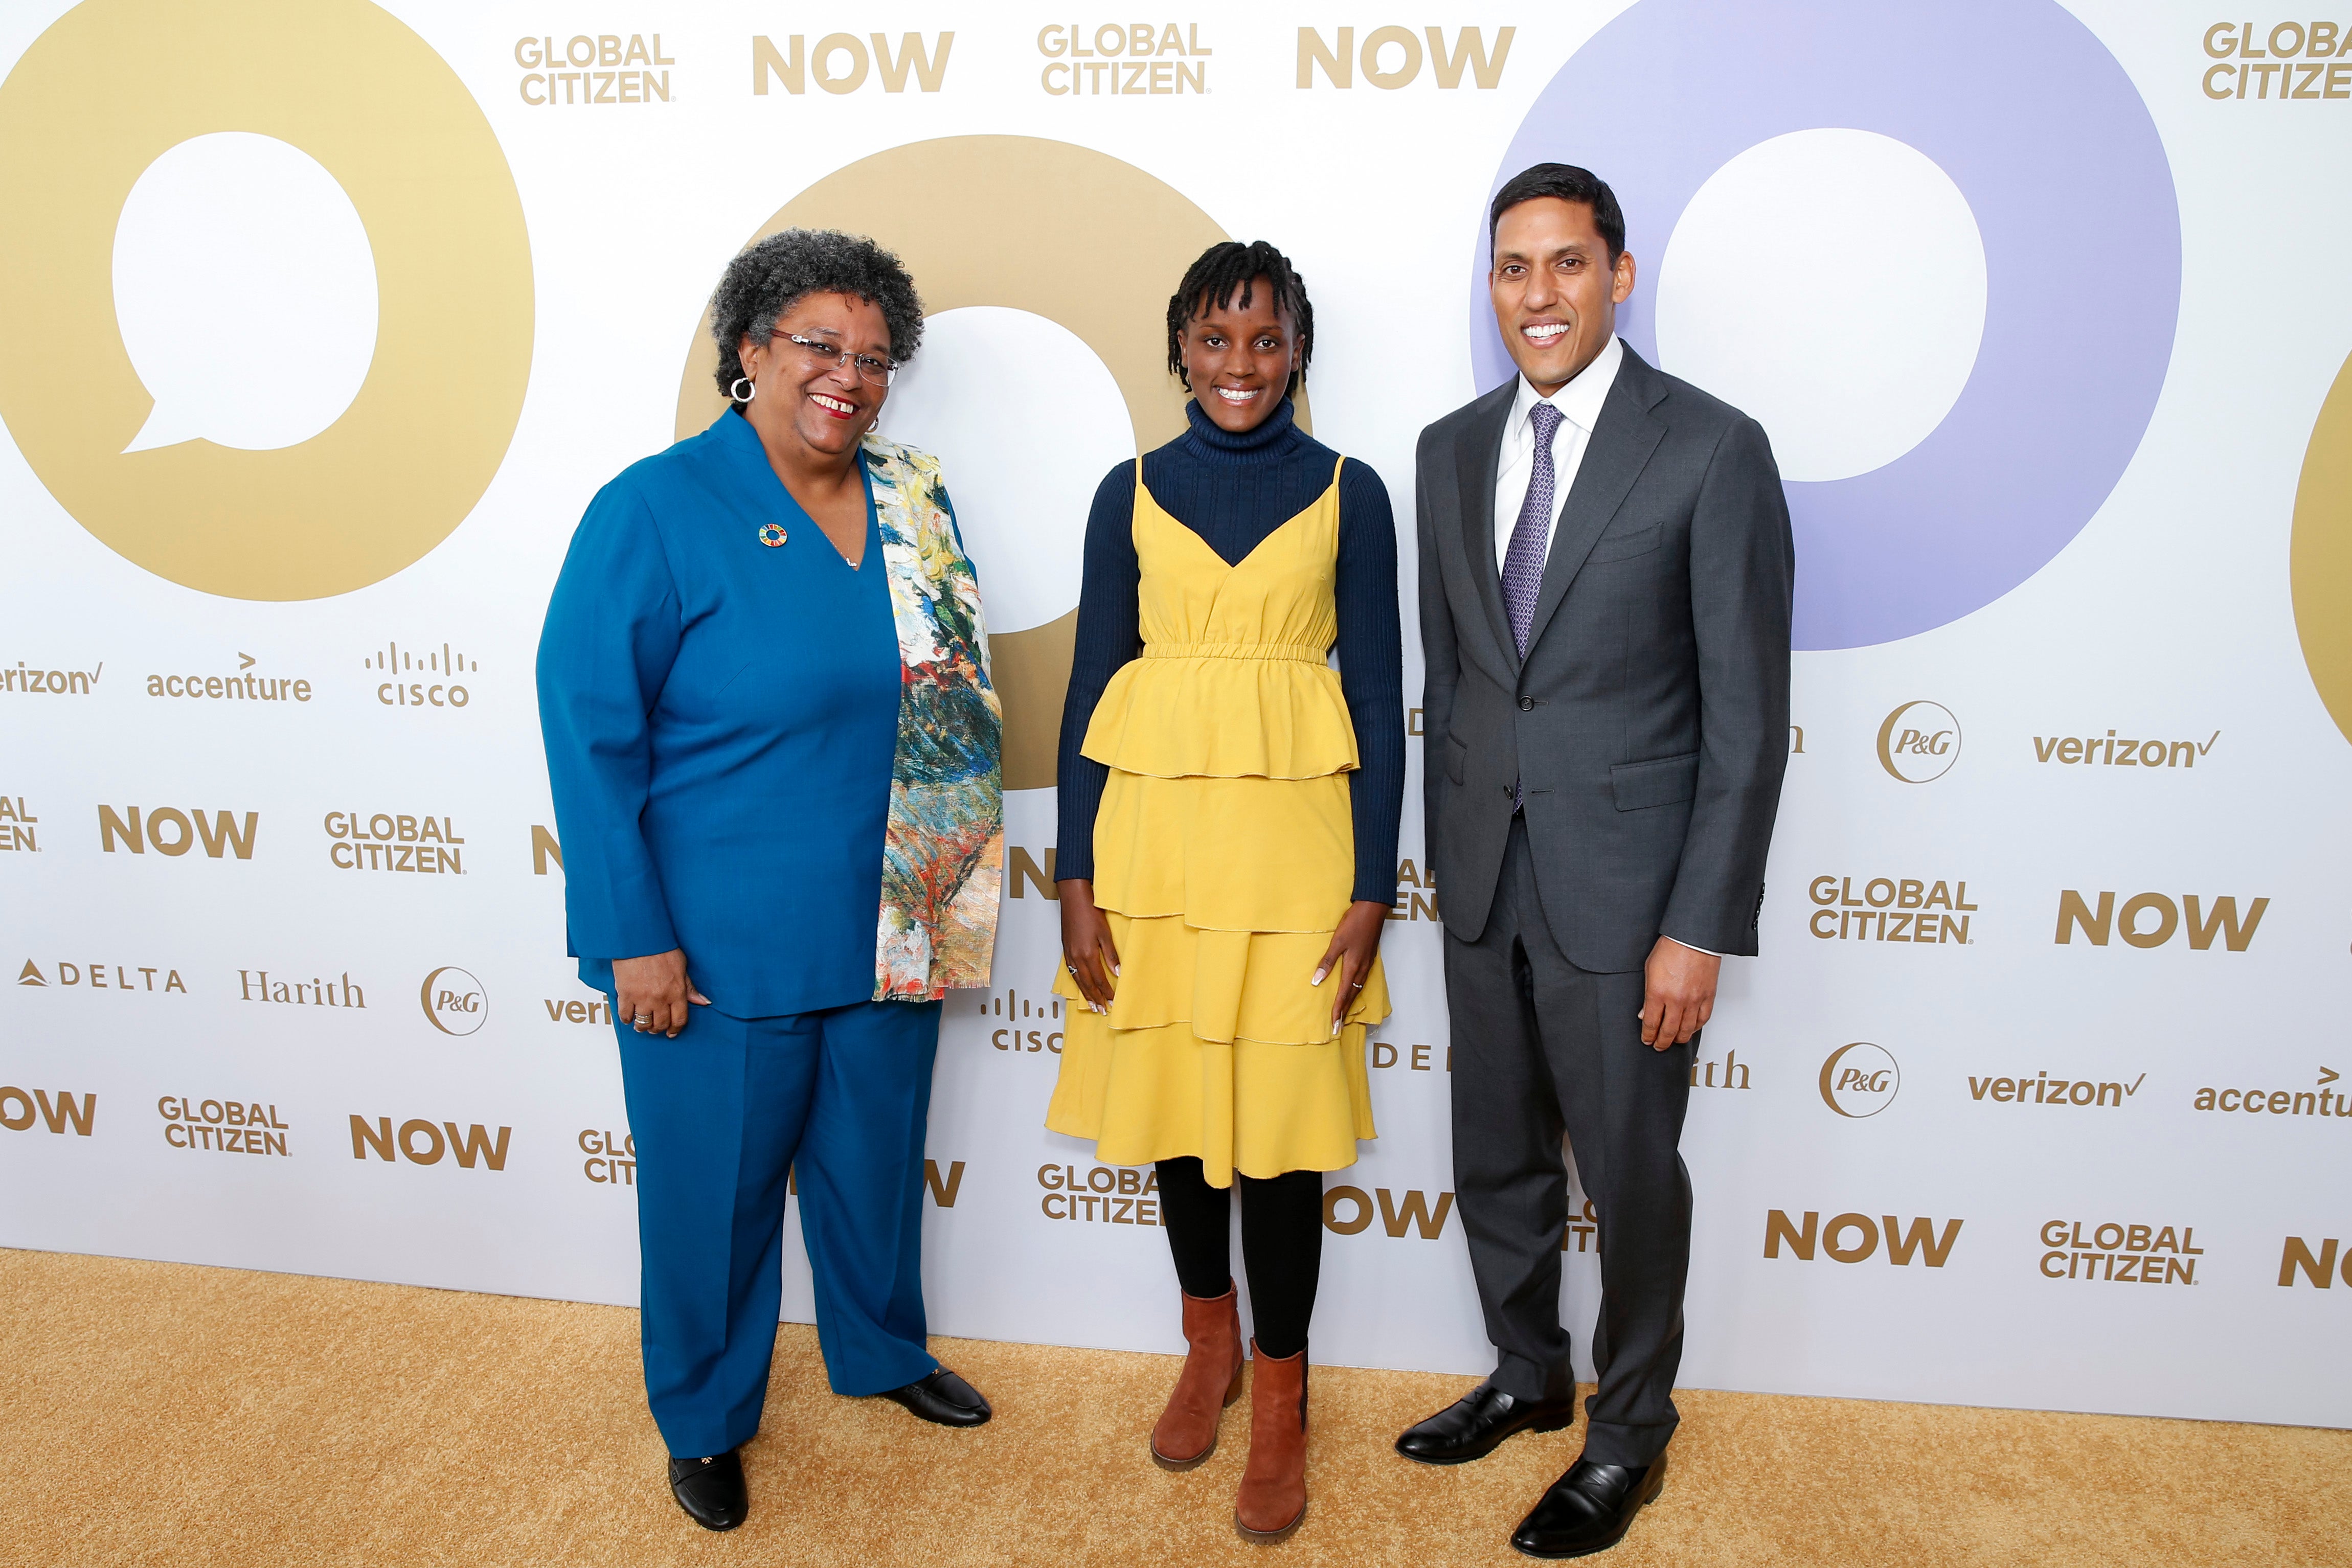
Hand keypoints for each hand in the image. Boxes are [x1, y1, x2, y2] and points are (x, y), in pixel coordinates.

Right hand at [612, 949, 709, 1038]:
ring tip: (641, 1024)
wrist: (640, 938)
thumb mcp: (681, 966)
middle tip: (655, 1027)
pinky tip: (628, 1016)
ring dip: (642, 1027)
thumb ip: (690, 987)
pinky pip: (625, 1015)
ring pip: (643, 1024)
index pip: (679, 1019)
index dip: (675, 1029)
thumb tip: (703, 1002)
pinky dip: (627, 1019)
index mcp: (676, 991)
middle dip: (658, 1029)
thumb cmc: (661, 948)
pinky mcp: (625, 994)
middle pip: (660, 1024)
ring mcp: (642, 998)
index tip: (671, 1032)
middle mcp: (660, 998)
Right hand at [1058, 879, 1118, 1012]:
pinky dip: (1077, 982)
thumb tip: (1117, 973)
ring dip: (1085, 993)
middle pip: (1087, 984)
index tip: (1113, 1002)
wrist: (1073, 899)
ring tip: (1092, 1004)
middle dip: (1095, 998)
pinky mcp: (1066, 950)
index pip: (1099, 980)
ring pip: (1078, 980)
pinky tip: (1081, 985)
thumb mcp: (1105, 933)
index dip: (1106, 992)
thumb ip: (1111, 955)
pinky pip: (1072, 972)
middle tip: (1102, 1010)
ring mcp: (1069, 954)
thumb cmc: (1090, 912)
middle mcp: (1076, 957)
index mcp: (1087, 954)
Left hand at [1312, 901, 1390, 1033]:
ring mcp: (1367, 964)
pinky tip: (1352, 991)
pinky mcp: (1369, 959)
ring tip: (1343, 1014)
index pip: (1343, 995)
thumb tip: (1317, 981)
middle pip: (1352, 996)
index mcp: (1353, 966)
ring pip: (1357, 989)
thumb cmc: (1354, 923)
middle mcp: (1362, 969)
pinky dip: (1355, 991)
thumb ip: (1327, 962)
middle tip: (1337, 1026)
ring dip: (1350, 1003)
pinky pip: (1361, 981)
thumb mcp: (1337, 942)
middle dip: (1344, 1012)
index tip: (1333, 1025)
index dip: (1338, 1010)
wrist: (1373, 910)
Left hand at [1639, 937, 1718, 1049]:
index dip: (1647, 1035)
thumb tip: (1643, 1013)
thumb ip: (1647, 994)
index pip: (1651, 1023)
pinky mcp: (1708, 997)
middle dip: (1661, 1042)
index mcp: (1658, 992)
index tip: (1646, 1039)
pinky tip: (1689, 1030)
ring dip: (1678, 1039)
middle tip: (1658, 1046)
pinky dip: (1695, 1028)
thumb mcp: (1649, 969)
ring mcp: (1694, 1000)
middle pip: (1668, 1031)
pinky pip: (1702, 1019)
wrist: (1694, 938)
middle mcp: (1676, 1000)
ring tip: (1672, 1041)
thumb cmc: (1671, 948)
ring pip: (1686, 1029)